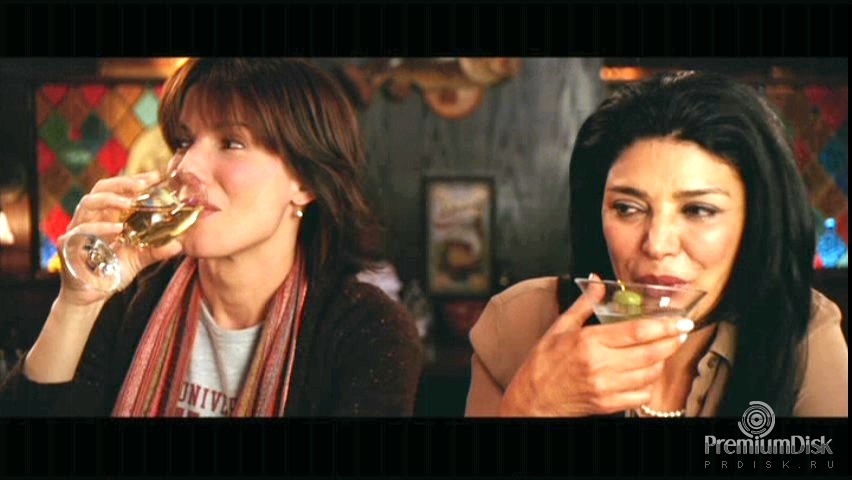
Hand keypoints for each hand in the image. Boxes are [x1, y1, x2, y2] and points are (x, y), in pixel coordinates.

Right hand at [57, 171, 182, 304]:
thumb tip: (179, 245)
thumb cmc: (112, 271)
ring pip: (88, 202)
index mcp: (108, 216)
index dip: (135, 180)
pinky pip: (81, 230)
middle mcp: (92, 217)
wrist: (91, 295)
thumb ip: (156, 250)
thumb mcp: (139, 259)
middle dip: (122, 183)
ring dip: (110, 200)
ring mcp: (78, 229)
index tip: (155, 176)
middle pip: (101, 188)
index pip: (119, 190)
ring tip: (129, 203)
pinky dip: (99, 227)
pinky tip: (116, 229)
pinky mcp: (68, 243)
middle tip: (142, 185)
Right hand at [500, 274, 693, 416]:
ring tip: (662, 350)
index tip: (681, 320)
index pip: (637, 331)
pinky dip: (649, 384)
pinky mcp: (609, 404)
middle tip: (680, 333)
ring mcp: (606, 387)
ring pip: (649, 373)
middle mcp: (601, 365)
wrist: (532, 399)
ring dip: (661, 361)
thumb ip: (584, 304)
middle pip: (651, 352)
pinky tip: (645, 373)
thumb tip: (596, 282)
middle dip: (671, 341)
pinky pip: (641, 395)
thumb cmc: (543, 363)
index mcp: (590, 342)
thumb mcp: (560, 328)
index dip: (664, 325)